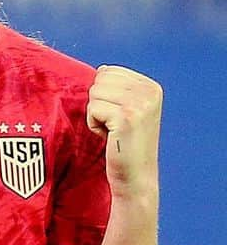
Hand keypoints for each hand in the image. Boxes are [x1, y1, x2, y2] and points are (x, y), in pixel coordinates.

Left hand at [86, 65, 161, 197]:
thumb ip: (117, 89)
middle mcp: (149, 91)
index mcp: (151, 86)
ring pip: (94, 94)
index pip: (107, 71)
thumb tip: (101, 69)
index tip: (118, 117)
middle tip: (113, 126)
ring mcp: (139, 103)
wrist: (135, 176)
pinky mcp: (126, 117)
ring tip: (112, 131)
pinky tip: (108, 138)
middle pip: (99, 82)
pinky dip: (93, 125)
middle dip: (98, 104)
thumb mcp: (126, 110)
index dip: (104, 96)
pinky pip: (92, 109)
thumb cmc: (123, 144)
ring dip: (95, 115)